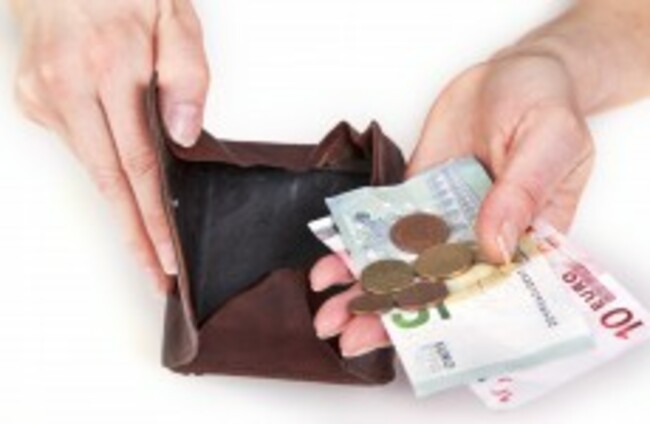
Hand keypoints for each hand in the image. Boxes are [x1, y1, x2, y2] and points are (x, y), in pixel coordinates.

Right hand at [12, 0, 209, 290]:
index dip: (153, 218)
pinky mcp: (33, 98)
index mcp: (111, 67)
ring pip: (91, 166)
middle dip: (133, 235)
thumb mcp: (174, 17)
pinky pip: (78, 144)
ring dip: (120, 202)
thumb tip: (183, 135)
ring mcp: (45, 95)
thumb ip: (186, 75)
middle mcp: (68, 87)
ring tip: (145, 234)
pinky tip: (120, 168)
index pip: (138, 165)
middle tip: (152, 273)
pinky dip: (102, 162)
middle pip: (108, 182)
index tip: (165, 257)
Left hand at [310, 52, 594, 356]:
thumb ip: (522, 193)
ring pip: (403, 262)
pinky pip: (386, 226)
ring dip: (366, 286)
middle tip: (349, 336)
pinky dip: (359, 244)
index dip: (445, 322)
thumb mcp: (547, 142)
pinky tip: (333, 261)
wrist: (511, 74)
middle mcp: (479, 239)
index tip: (407, 340)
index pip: (483, 294)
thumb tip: (494, 246)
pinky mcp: (418, 197)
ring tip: (329, 310)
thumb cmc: (546, 104)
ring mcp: (444, 219)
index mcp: (524, 241)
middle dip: (390, 314)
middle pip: (434, 287)